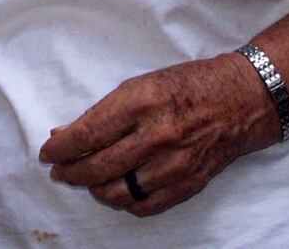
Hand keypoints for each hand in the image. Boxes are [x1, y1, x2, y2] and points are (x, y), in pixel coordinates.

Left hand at [37, 55, 274, 217]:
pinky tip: (116, 189)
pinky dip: (124, 201)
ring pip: (117, 191)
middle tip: (60, 170)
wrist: (240, 100)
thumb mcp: (141, 84)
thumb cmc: (188, 85)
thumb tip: (65, 133)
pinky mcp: (188, 184)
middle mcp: (157, 135)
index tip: (48, 152)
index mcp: (141, 102)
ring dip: (94, 188)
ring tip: (87, 179)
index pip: (87, 134)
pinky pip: (144, 205)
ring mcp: (174, 164)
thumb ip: (103, 112)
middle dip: (70, 171)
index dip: (61, 148)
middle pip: (98, 167)